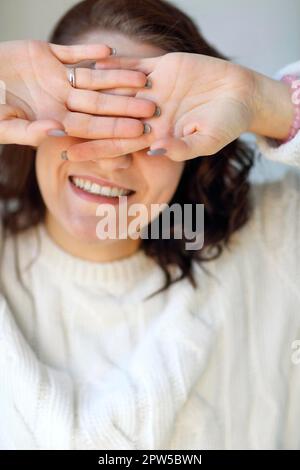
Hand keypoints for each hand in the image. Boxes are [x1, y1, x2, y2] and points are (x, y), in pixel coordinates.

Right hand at [0, 40, 155, 145]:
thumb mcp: (3, 125)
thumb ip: (28, 132)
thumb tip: (56, 133)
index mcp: (54, 120)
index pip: (92, 126)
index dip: (115, 128)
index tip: (140, 131)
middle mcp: (61, 101)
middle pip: (100, 103)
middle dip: (126, 105)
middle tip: (152, 107)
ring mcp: (55, 78)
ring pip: (93, 78)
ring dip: (116, 77)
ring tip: (142, 76)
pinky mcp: (46, 55)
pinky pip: (72, 53)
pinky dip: (89, 51)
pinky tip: (109, 51)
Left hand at [67, 51, 293, 160]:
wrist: (241, 94)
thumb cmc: (228, 123)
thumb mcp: (207, 140)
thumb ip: (182, 147)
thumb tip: (154, 151)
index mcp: (157, 136)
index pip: (119, 145)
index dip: (94, 150)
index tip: (69, 157)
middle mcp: (149, 115)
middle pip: (109, 119)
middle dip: (83, 122)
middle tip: (53, 124)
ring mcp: (153, 91)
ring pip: (116, 91)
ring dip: (92, 90)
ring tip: (64, 89)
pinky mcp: (160, 69)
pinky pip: (132, 66)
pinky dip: (113, 64)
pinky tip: (90, 62)